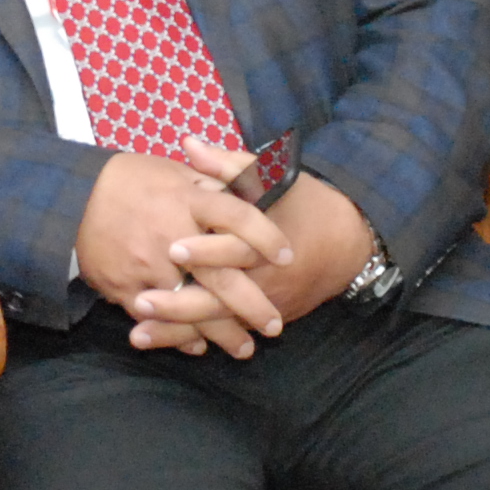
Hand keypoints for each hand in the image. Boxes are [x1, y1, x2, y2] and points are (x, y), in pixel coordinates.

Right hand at [77, 147, 293, 341]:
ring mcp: (149, 264)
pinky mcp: (126, 286)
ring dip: (220, 333)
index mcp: (189, 198)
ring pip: (192, 306)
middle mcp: (172, 233)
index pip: (238, 214)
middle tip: (274, 326)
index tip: (287, 257)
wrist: (73, 198)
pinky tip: (198, 346)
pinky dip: (179, 336)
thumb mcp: (175, 170)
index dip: (266, 236)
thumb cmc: (131, 181)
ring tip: (244, 348)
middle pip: (221, 274)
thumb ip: (214, 178)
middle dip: (251, 305)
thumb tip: (250, 183)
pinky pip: (158, 318)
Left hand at [123, 161, 378, 356]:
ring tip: (139, 335)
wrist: (350, 242)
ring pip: (218, 323)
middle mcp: (265, 277)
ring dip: (178, 331)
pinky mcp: (265, 317)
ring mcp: (266, 303)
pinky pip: (227, 333)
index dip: (206, 251)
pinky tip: (162, 344)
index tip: (172, 250)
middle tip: (141, 302)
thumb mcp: (274, 177)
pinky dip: (194, 340)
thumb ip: (229, 165)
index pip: (236, 249)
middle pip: (221, 298)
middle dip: (180, 304)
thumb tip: (189, 145)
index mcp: (266, 240)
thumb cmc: (305, 203)